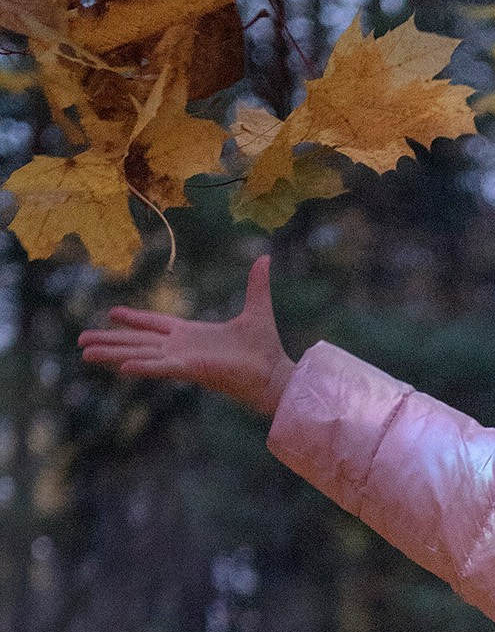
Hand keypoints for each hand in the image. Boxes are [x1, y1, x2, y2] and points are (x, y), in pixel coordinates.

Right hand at [78, 254, 294, 419]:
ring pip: (140, 354)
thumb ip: (256, 285)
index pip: (155, 325)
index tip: (112, 313)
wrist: (275, 374)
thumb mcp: (257, 309)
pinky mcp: (192, 370)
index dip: (134, 320)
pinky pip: (161, 367)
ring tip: (85, 354)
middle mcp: (182, 348)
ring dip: (113, 353)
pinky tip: (121, 366)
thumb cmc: (265, 349)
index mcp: (191, 335)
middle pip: (137, 342)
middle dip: (109, 341)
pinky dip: (142, 366)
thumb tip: (265, 258)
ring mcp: (184, 359)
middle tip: (82, 341)